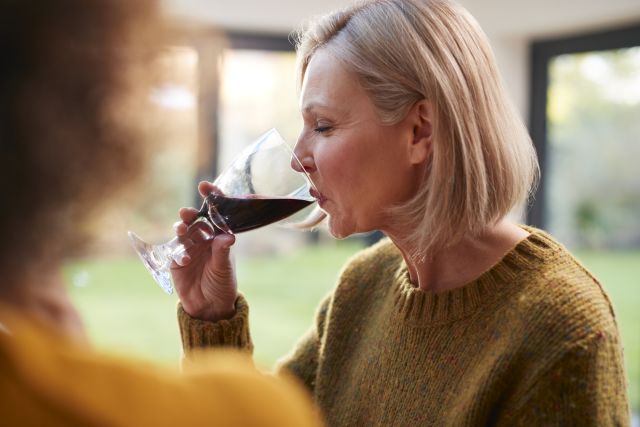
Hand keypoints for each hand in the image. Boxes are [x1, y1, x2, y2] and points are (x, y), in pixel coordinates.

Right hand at [171, 181, 237, 321]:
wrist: (210, 306)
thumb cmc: (223, 283)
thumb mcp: (224, 268)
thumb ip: (223, 252)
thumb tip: (228, 236)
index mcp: (218, 235)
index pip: (214, 213)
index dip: (210, 198)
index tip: (205, 186)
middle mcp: (202, 239)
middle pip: (194, 220)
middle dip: (190, 213)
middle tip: (187, 212)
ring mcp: (188, 248)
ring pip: (182, 232)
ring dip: (181, 228)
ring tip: (182, 228)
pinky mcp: (176, 261)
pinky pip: (175, 252)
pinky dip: (179, 253)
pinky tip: (185, 259)